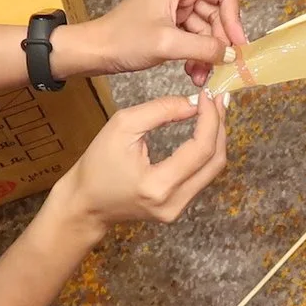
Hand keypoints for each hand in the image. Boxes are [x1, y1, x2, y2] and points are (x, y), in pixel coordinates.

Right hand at [46, 89, 228, 237]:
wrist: (85, 203)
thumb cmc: (97, 164)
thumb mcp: (122, 126)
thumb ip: (161, 110)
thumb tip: (194, 103)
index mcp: (158, 185)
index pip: (201, 149)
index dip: (210, 119)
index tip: (208, 96)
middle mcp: (173, 203)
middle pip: (215, 161)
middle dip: (220, 126)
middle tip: (219, 99)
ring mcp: (178, 210)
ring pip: (213, 170)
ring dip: (216, 138)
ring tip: (215, 111)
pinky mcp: (178, 208)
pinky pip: (202, 177)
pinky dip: (207, 152)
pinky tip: (205, 132)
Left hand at [57, 0, 247, 84]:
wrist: (96, 52)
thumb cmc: (123, 39)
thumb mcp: (167, 44)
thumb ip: (204, 48)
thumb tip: (232, 55)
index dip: (234, 18)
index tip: (237, 45)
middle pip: (217, 13)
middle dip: (218, 42)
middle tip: (222, 68)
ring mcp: (176, 5)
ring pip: (207, 29)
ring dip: (207, 54)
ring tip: (202, 77)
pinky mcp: (171, 22)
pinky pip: (195, 38)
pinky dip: (197, 55)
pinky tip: (194, 73)